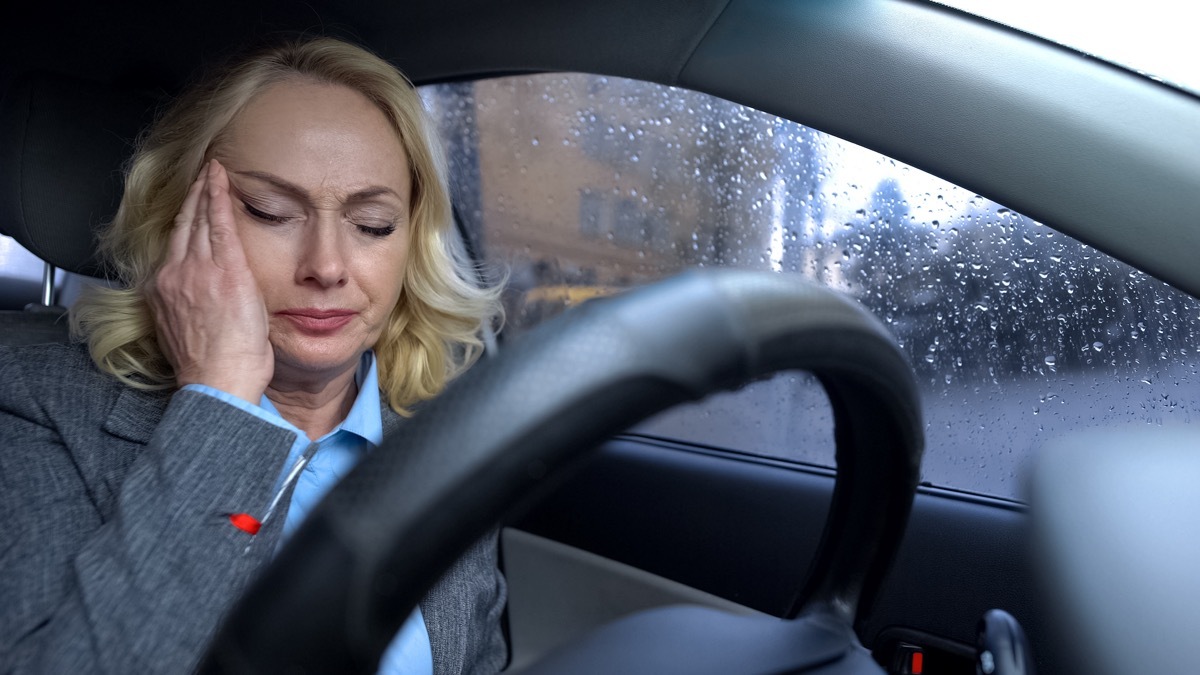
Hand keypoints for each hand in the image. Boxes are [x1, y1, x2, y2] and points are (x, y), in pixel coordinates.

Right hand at [147, 159, 273, 403]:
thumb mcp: (190, 330)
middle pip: (184, 226)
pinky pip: (221, 225)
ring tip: (213, 172)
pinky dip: (220, 198)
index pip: (175, 245)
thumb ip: (193, 304)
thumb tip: (205, 296)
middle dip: (193, 198)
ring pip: (200, 220)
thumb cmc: (212, 368)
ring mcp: (198, 271)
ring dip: (206, 192)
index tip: (189, 206)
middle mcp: (174, 275)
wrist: (217, 382)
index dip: (183, 221)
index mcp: (164, 290)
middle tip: (201, 176)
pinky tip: (222, 180)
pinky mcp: (225, 271)